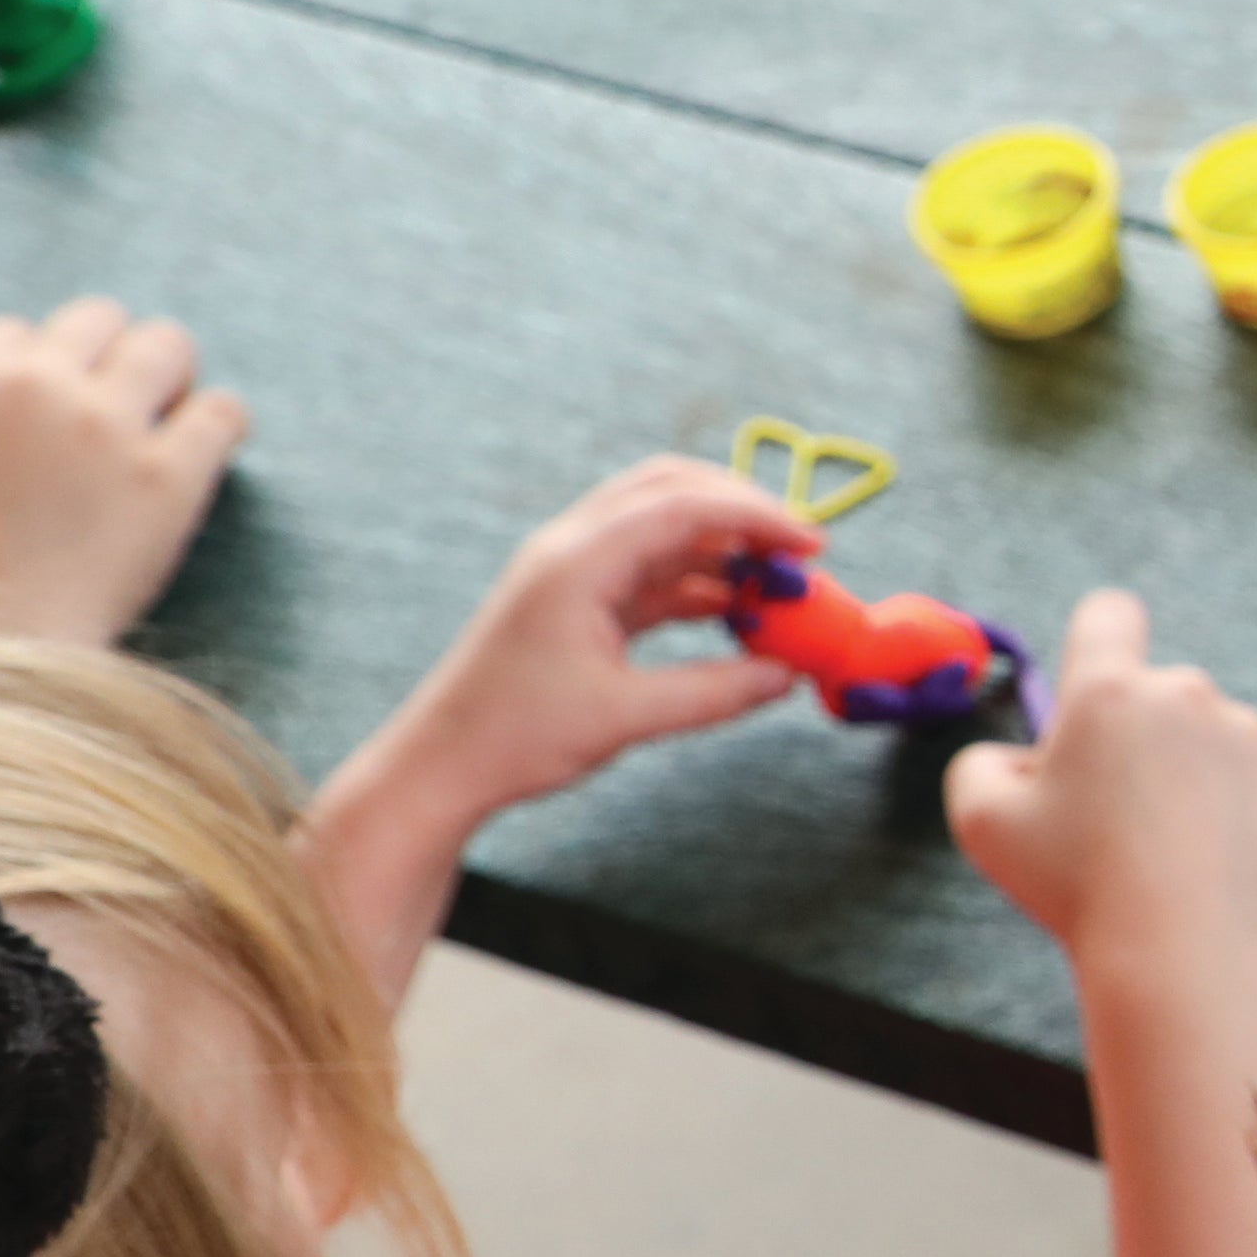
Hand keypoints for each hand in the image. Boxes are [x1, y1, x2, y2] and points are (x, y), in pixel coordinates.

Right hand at [0, 301, 245, 646]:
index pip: (19, 332)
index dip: (35, 374)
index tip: (42, 421)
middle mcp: (36, 385)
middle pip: (100, 320)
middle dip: (108, 357)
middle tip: (114, 410)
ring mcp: (105, 427)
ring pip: (166, 345)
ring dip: (169, 375)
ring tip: (161, 421)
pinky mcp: (167, 477)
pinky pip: (222, 411)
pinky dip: (219, 423)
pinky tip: (202, 452)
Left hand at [374, 457, 807, 822]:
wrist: (442, 764)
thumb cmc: (517, 738)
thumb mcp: (627, 717)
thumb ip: (715, 692)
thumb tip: (787, 675)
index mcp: (577, 561)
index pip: (683, 506)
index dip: (757, 517)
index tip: (814, 545)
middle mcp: (573, 549)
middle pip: (671, 491)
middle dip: (742, 512)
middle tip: (800, 553)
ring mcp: (572, 572)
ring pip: (663, 531)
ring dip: (723, 551)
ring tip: (778, 592)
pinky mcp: (576, 601)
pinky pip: (649, 572)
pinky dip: (698, 584)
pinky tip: (738, 616)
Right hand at [945, 588, 1256, 978]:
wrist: (1174, 948)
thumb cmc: (1071, 885)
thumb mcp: (980, 820)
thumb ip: (984, 763)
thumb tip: (1023, 758)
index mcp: (1108, 690)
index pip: (1109, 615)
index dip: (1100, 642)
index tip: (1099, 689)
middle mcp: (1185, 691)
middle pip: (1159, 694)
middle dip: (1140, 738)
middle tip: (1120, 818)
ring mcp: (1251, 730)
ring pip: (1216, 735)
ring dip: (1198, 772)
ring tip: (1176, 846)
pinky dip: (1255, 797)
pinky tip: (1227, 845)